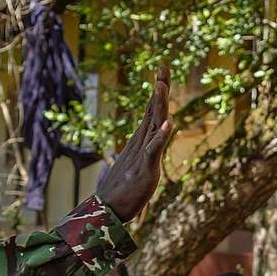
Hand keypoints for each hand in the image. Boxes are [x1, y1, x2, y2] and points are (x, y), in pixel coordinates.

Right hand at [94, 67, 173, 221]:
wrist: (108, 209)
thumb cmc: (125, 189)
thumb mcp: (141, 164)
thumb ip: (149, 149)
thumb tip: (154, 137)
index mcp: (141, 141)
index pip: (151, 111)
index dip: (159, 91)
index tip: (162, 70)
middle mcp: (140, 143)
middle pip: (152, 111)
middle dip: (159, 89)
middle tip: (163, 66)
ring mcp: (141, 154)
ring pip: (151, 126)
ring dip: (157, 106)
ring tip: (161, 86)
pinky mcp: (144, 168)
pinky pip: (153, 150)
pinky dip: (160, 137)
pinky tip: (167, 124)